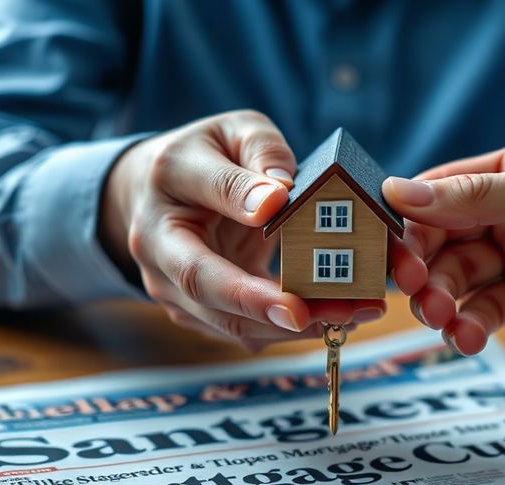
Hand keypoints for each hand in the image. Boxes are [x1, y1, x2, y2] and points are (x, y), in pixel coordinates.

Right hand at [100, 110, 387, 350]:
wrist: (160, 195)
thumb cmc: (210, 157)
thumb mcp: (237, 131)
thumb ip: (261, 150)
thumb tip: (280, 192)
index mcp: (169, 177)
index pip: (205, 190)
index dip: (239, 200)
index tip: (277, 205)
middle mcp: (157, 241)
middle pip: (199, 281)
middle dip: (257, 303)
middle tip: (309, 313)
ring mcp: (169, 284)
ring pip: (224, 320)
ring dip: (286, 327)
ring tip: (347, 315)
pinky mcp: (194, 312)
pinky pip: (241, 331)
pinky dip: (286, 331)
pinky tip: (330, 322)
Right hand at [384, 142, 504, 354]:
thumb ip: (480, 197)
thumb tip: (401, 192)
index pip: (441, 194)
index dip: (410, 222)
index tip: (391, 252)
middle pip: (443, 242)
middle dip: (426, 269)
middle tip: (421, 293)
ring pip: (460, 281)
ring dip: (444, 302)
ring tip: (446, 320)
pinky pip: (488, 312)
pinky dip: (472, 327)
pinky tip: (469, 338)